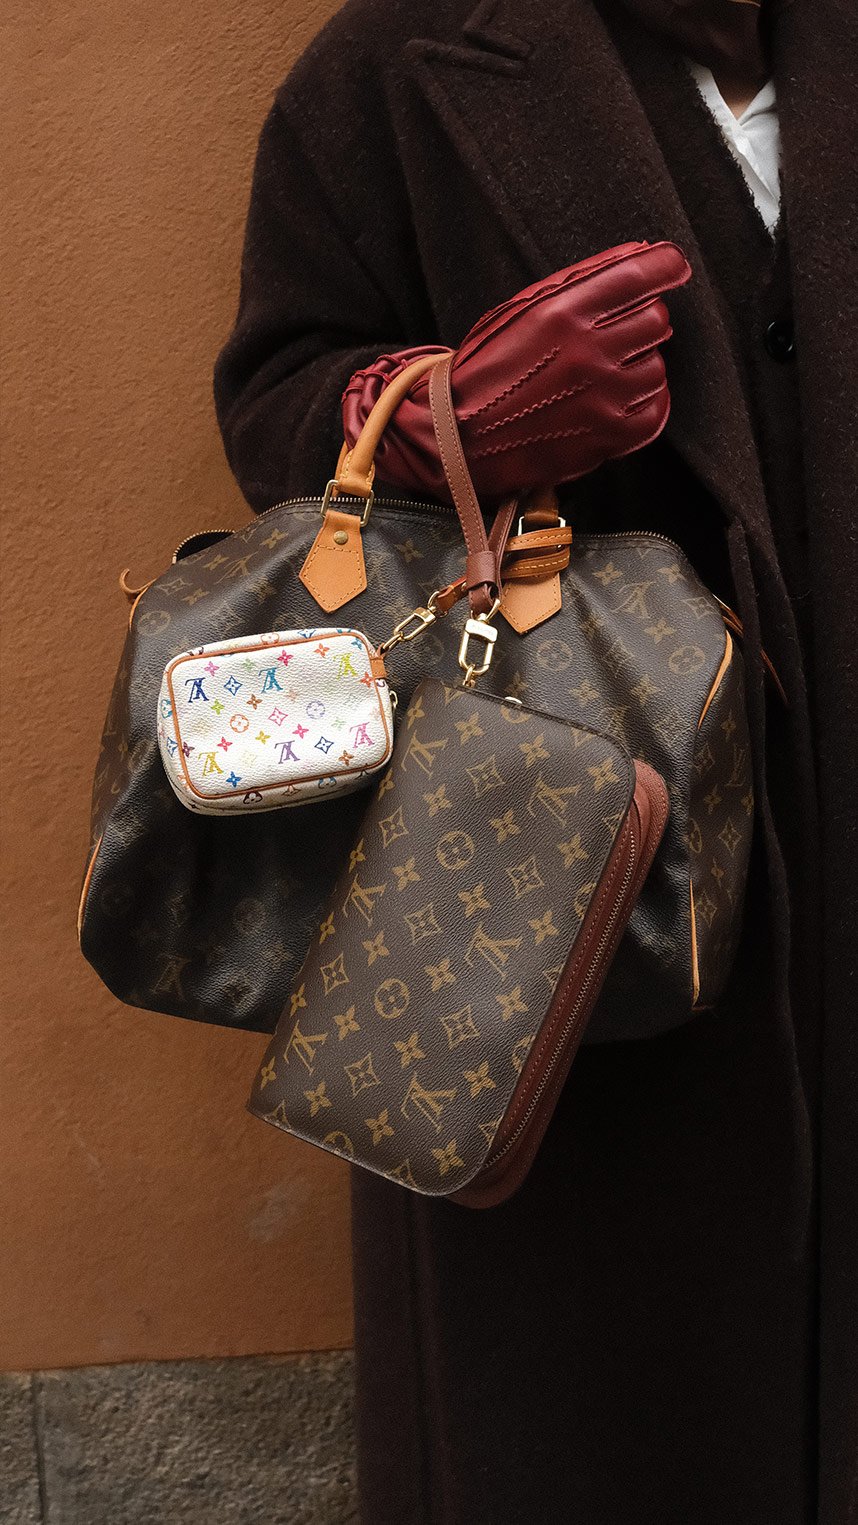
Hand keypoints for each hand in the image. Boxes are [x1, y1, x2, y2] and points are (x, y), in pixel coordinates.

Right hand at [341, 240, 691, 501]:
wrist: (459, 435)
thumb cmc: (488, 368)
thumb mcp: (521, 309)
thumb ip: (579, 281)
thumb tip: (640, 253)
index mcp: (564, 312)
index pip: (641, 274)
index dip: (668, 265)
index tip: (674, 267)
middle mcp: (589, 352)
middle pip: (656, 319)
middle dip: (642, 318)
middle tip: (616, 331)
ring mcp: (603, 398)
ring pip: (657, 366)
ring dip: (639, 364)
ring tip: (605, 372)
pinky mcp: (608, 437)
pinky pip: (656, 410)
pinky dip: (646, 402)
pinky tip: (620, 398)